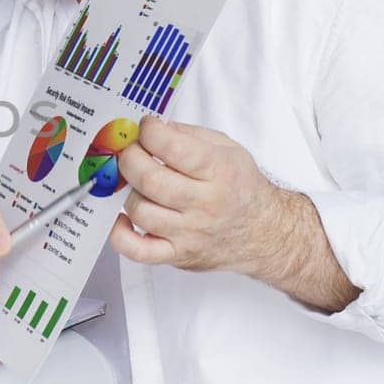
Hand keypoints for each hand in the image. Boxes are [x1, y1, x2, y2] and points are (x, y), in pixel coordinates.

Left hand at [107, 116, 282, 277]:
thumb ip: (190, 134)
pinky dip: (120, 234)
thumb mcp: (227, 149)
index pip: (172, 147)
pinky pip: (138, 251)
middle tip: (132, 152)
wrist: (263, 231)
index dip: (149, 131)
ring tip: (139, 185)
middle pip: (149, 180)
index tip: (146, 127)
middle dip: (130, 158)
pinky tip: (123, 218)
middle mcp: (204, 204)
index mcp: (218, 171)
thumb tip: (154, 129)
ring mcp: (189, 232)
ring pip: (140, 211)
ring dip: (129, 192)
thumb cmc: (240, 188)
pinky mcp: (178, 255)